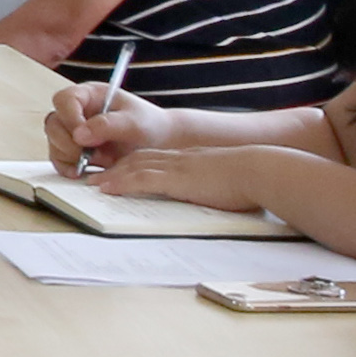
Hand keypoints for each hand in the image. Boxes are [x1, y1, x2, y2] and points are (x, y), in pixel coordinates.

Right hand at [45, 85, 163, 177]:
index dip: (69, 118)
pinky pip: (59, 160)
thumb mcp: (133, 122)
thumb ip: (107, 125)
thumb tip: (79, 134)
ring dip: (72, 157)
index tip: (83, 136)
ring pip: (54, 144)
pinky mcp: (73, 151)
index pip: (64, 100)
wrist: (158, 144)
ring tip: (100, 161)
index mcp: (89, 95)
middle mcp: (76, 112)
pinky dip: (68, 168)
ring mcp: (72, 132)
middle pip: (54, 124)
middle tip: (92, 154)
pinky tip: (85, 171)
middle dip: (70, 143)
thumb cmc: (148, 126)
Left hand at [99, 141, 255, 209]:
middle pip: (140, 159)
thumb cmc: (253, 178)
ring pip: (135, 167)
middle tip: (98, 176)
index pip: (157, 159)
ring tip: (94, 184)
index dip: (136, 164)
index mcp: (192, 159)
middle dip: (117, 167)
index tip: (121, 170)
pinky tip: (107, 188)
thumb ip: (215, 185)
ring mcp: (177, 168)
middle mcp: (180, 160)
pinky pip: (141, 179)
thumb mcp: (227, 179)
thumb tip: (217, 197)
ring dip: (112, 175)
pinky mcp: (177, 179)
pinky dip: (121, 183)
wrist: (261, 170)